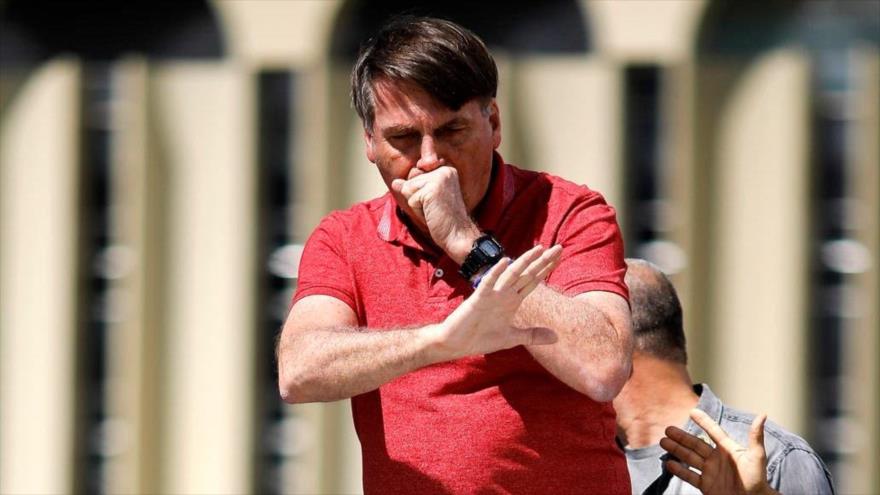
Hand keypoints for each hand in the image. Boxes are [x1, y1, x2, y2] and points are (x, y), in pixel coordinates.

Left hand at [391, 167, 478, 261]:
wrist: (458, 235)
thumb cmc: (443, 220)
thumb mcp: (426, 200)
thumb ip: (412, 188)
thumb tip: (395, 182)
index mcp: (446, 170)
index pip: (415, 175)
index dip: (419, 194)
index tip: (438, 203)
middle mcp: (444, 170)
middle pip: (410, 181)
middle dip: (417, 198)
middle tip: (435, 208)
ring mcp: (439, 178)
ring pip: (408, 188)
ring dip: (416, 205)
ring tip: (433, 211)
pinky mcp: (433, 189)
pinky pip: (411, 199)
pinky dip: (417, 210)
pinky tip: (432, 214)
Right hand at [429, 244, 562, 359]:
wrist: (456, 344)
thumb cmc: (481, 338)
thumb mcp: (512, 338)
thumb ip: (532, 335)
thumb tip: (556, 337)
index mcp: (512, 301)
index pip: (533, 281)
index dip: (546, 268)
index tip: (559, 256)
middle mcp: (504, 294)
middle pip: (527, 274)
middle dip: (543, 261)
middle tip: (559, 248)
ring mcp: (492, 294)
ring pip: (511, 274)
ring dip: (525, 262)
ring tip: (539, 249)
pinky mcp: (478, 299)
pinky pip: (488, 283)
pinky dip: (496, 272)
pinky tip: (505, 261)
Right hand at [660, 409, 778, 494]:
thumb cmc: (757, 480)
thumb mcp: (756, 457)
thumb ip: (755, 437)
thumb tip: (762, 415)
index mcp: (728, 449)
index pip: (713, 432)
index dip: (703, 422)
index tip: (692, 411)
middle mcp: (716, 459)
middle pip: (695, 444)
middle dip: (681, 437)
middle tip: (668, 429)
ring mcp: (710, 472)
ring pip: (689, 458)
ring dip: (676, 450)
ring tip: (663, 442)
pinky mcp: (706, 486)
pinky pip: (690, 476)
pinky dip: (679, 470)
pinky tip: (669, 463)